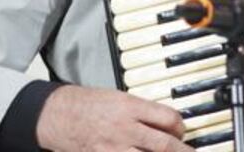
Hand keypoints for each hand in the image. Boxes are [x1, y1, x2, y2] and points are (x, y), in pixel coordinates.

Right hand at [35, 84, 193, 150]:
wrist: (61, 115)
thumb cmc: (90, 104)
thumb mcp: (120, 97)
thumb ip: (142, 111)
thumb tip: (165, 123)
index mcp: (131, 106)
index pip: (167, 117)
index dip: (180, 126)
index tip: (182, 130)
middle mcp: (125, 128)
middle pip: (164, 144)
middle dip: (182, 151)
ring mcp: (114, 148)